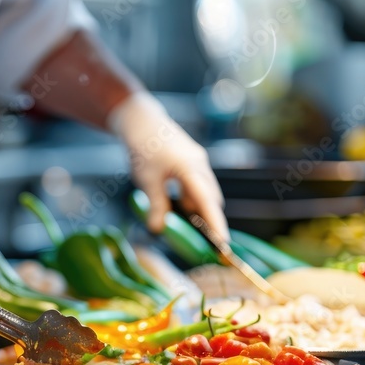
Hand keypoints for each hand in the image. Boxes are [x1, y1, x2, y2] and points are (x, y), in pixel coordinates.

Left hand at [109, 92, 228, 241]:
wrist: (142, 121)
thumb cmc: (144, 148)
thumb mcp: (146, 180)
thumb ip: (156, 205)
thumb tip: (159, 230)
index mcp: (190, 168)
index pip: (207, 202)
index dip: (216, 224)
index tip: (223, 243)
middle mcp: (200, 165)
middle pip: (211, 199)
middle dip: (210, 220)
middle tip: (205, 243)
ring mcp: (199, 163)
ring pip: (205, 193)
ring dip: (198, 210)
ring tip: (190, 229)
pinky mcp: (193, 162)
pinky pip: (198, 186)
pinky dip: (192, 200)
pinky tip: (180, 209)